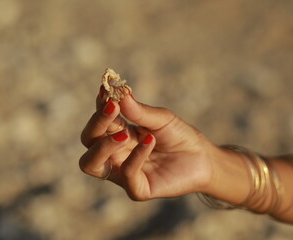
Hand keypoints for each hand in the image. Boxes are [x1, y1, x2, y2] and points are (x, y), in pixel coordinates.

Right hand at [80, 87, 216, 199]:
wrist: (203, 158)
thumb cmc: (179, 136)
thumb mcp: (161, 119)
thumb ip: (140, 111)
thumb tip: (121, 94)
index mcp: (117, 134)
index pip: (98, 121)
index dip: (99, 106)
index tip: (105, 89)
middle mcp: (114, 153)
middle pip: (88, 140)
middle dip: (96, 123)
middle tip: (112, 108)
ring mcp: (122, 172)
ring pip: (92, 163)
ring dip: (103, 146)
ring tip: (124, 133)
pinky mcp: (137, 188)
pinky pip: (126, 173)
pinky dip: (136, 155)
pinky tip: (150, 141)